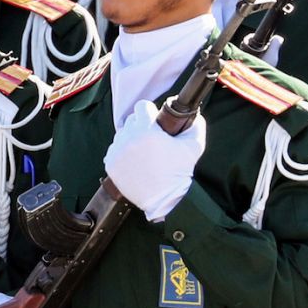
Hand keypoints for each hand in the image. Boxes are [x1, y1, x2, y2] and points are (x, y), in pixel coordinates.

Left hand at [104, 100, 205, 220]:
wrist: (164, 200)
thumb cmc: (179, 173)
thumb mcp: (194, 147)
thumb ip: (196, 126)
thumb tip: (196, 116)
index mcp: (147, 130)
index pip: (142, 106)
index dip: (150, 112)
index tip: (155, 121)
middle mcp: (129, 138)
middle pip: (131, 120)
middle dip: (140, 126)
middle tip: (151, 139)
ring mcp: (117, 151)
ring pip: (121, 135)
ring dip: (130, 139)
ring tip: (142, 153)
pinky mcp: (111, 164)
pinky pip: (113, 150)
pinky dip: (122, 154)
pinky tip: (134, 162)